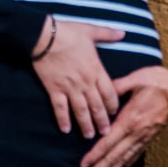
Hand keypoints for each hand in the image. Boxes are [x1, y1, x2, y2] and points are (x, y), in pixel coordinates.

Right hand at [34, 18, 124, 137]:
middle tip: (105, 133)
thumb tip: (123, 32)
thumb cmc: (68, 32)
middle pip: (97, 106)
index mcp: (96, 69)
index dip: (113, 105)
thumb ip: (108, 34)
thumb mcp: (91, 31)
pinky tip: (65, 130)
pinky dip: (62, 119)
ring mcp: (69, 88)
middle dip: (102, 121)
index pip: (109, 93)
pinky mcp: (54, 89)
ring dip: (86, 125)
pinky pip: (59, 108)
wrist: (44, 37)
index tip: (115, 113)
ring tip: (89, 136)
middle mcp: (85, 82)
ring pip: (81, 111)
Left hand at [81, 66, 167, 166]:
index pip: (108, 142)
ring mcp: (144, 136)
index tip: (84, 165)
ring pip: (125, 158)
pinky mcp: (151, 136)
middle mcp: (136, 132)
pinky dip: (127, 163)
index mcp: (129, 119)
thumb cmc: (160, 83)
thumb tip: (102, 90)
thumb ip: (117, 86)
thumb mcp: (136, 79)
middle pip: (114, 155)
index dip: (95, 155)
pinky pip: (137, 153)